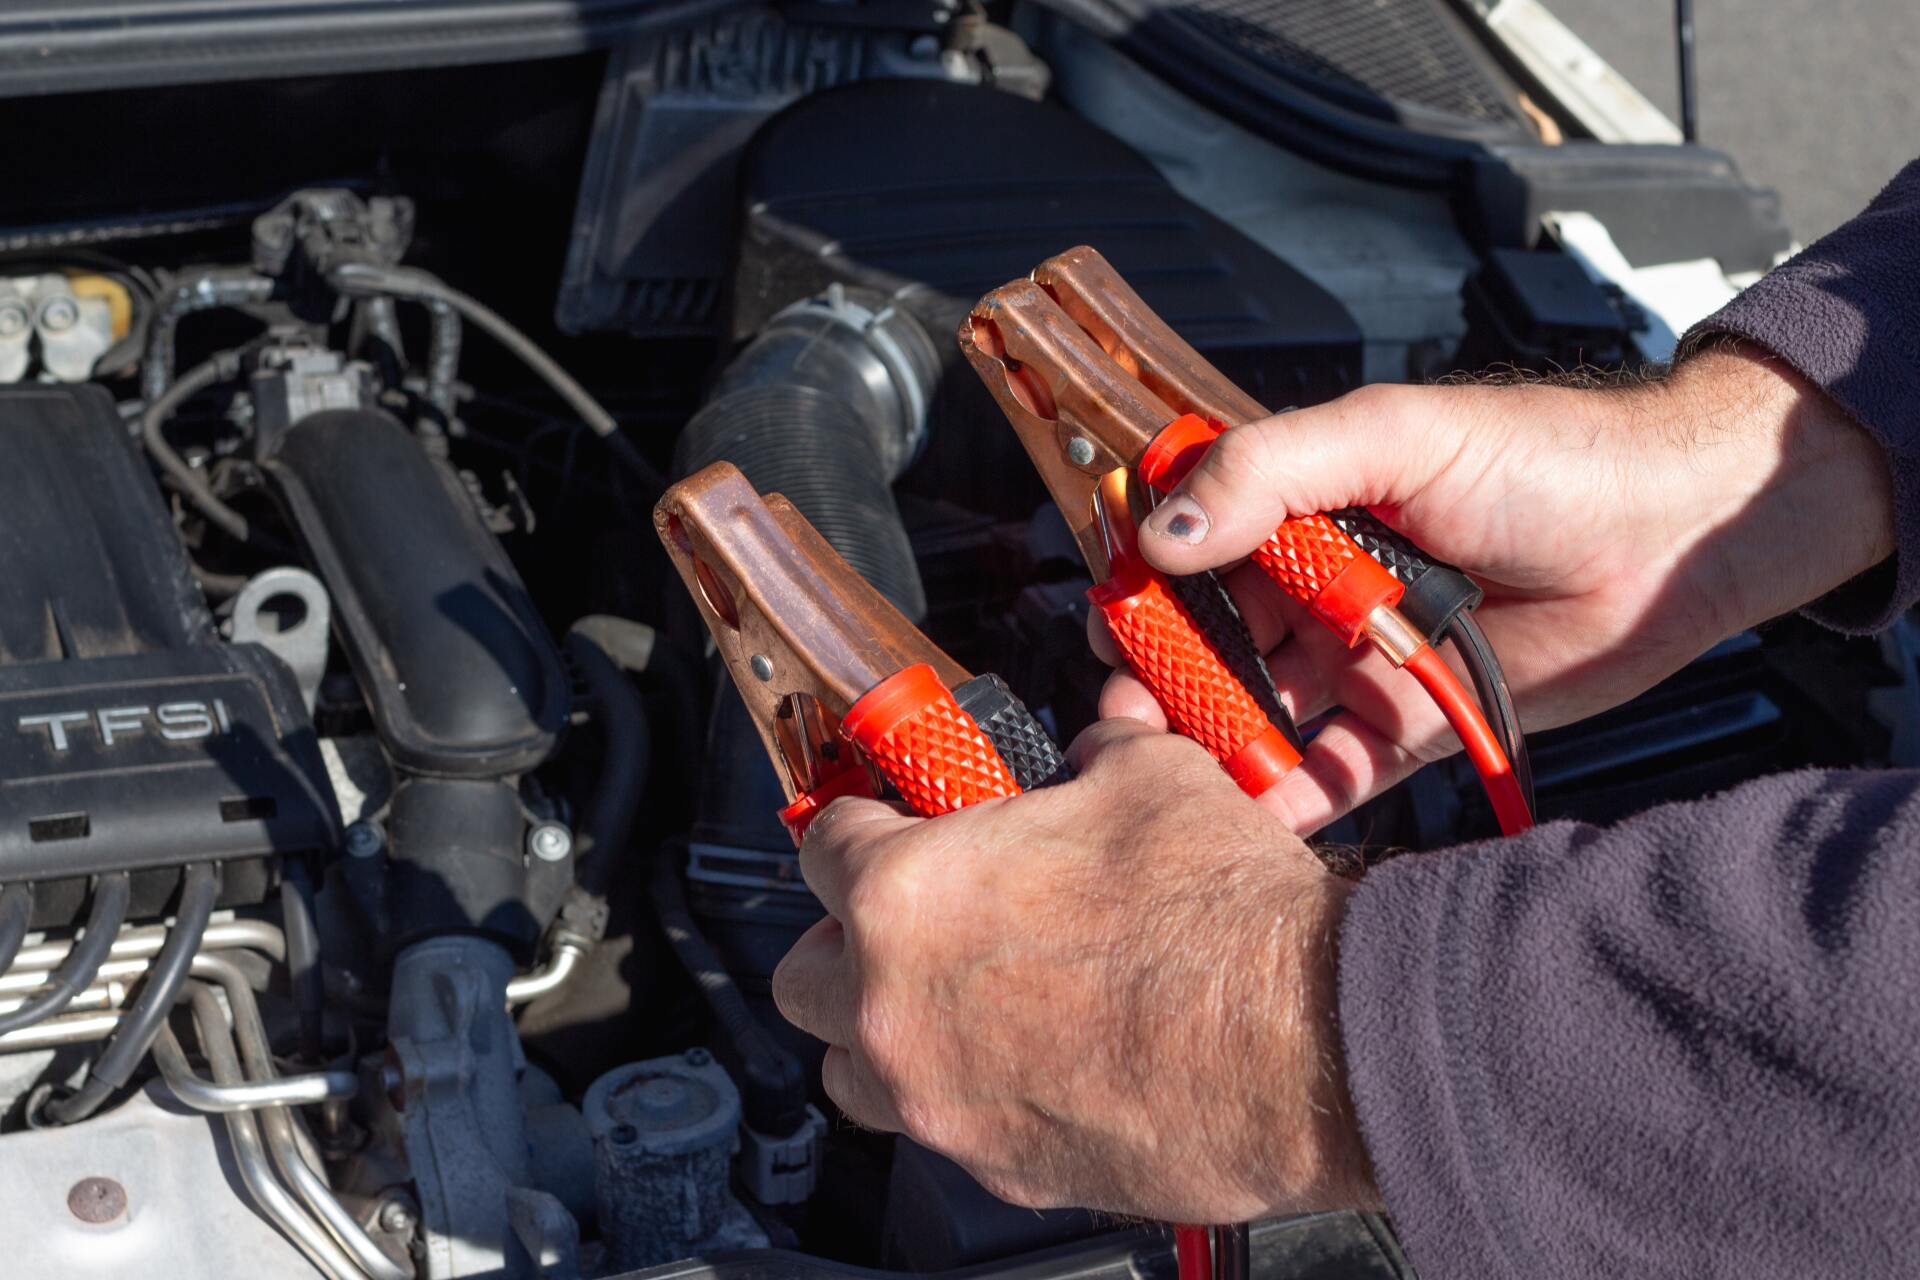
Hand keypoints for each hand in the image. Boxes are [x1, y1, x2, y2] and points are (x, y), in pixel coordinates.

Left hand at [770, 718, 1378, 1222]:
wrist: (1307, 1041)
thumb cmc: (1223, 916)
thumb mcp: (1148, 777)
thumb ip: (1089, 757)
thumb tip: (1094, 747)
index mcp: (906, 894)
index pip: (820, 847)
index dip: (856, 824)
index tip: (877, 825)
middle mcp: (897, 1008)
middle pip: (804, 976)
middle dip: (844, 941)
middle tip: (906, 917)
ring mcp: (942, 1102)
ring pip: (852, 1071)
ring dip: (884, 1031)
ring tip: (952, 998)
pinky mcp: (1002, 1170)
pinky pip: (945, 1129)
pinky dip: (967, 1092)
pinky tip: (1035, 1058)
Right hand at [1105, 345, 1893, 832]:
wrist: (1672, 535)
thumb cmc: (1547, 459)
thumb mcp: (1395, 435)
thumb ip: (1272, 471)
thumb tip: (1165, 530)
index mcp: (1299, 502)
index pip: (1188, 547)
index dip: (1143, 588)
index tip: (1113, 628)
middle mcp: (1315, 583)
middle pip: (1208, 641)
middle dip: (1163, 681)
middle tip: (1129, 721)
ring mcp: (1356, 656)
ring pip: (1258, 710)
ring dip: (1214, 744)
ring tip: (1179, 778)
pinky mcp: (1406, 723)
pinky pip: (1330, 768)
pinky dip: (1288, 795)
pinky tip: (1255, 813)